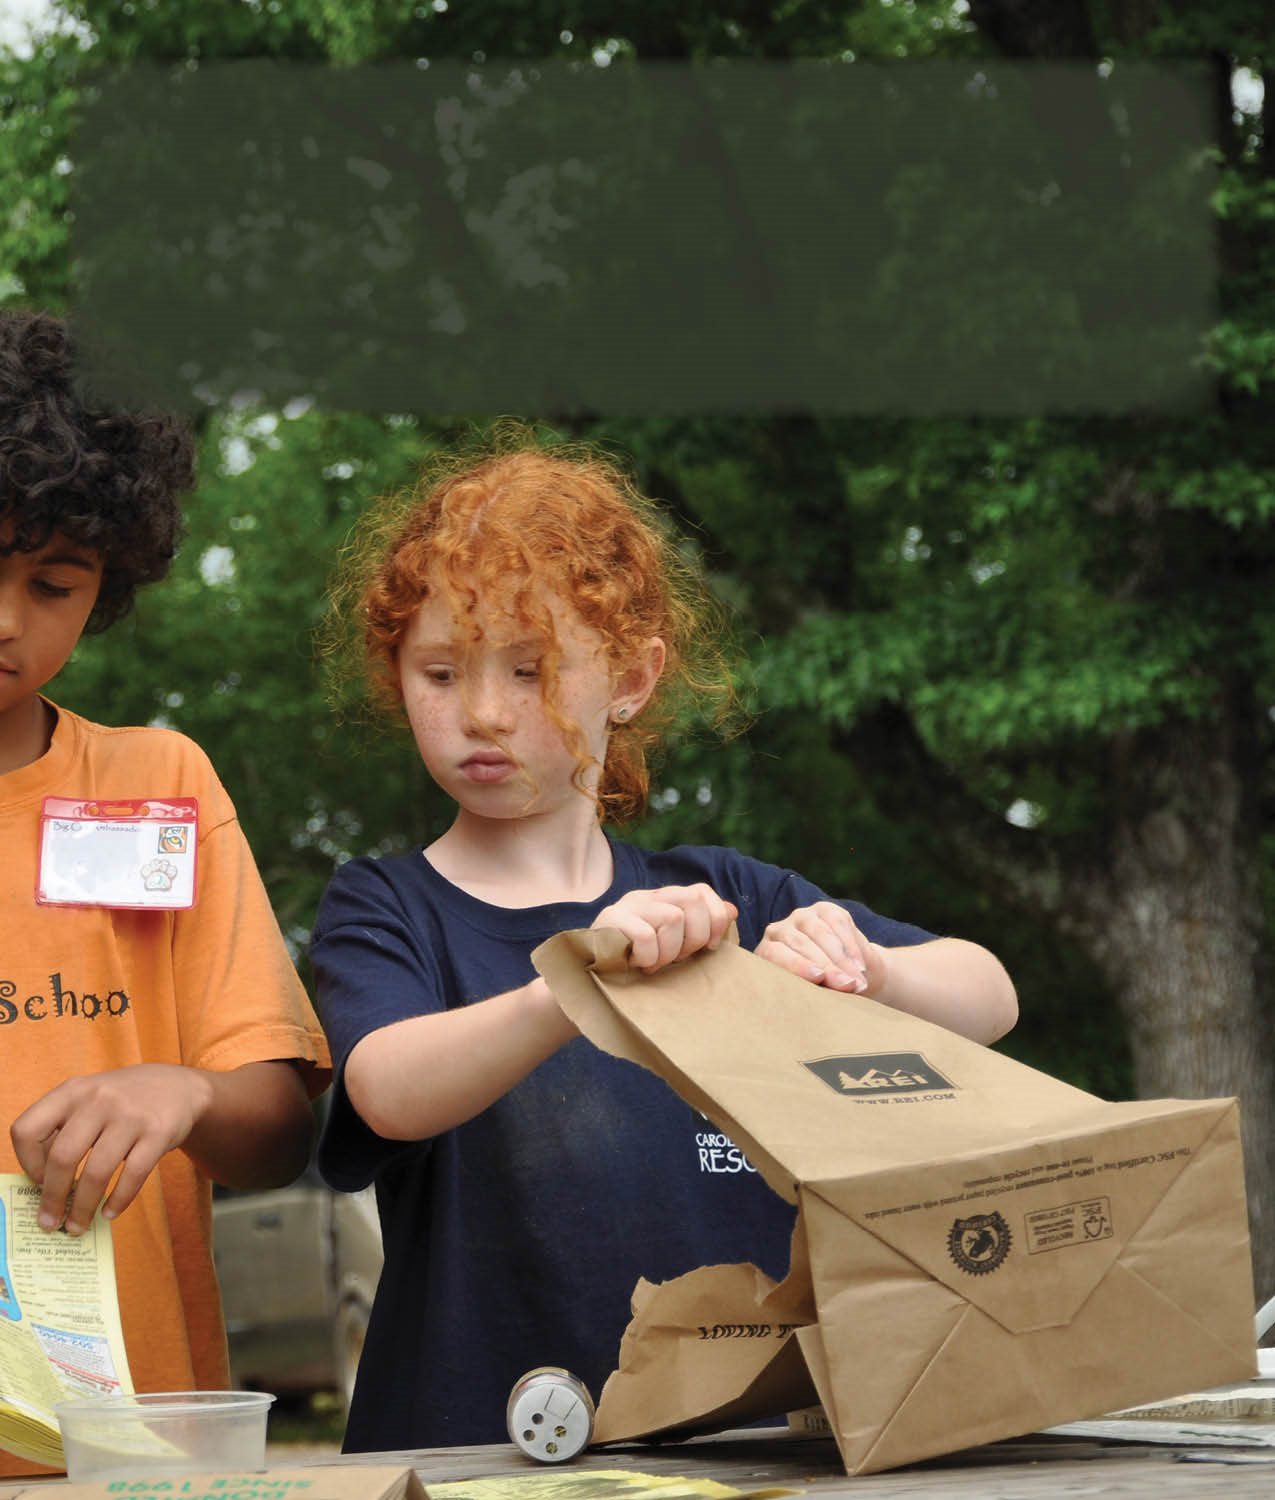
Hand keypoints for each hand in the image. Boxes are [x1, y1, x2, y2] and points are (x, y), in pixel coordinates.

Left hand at [10, 1064, 212, 1234]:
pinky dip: (118, 1201)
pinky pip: (132, 1176)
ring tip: (78, 1226)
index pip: (28, 1129)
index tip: (37, 1181)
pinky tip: (109, 1213)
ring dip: (83, 1208)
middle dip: (53, 1198)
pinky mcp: (158, 1132)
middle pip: (63, 1157)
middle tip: (50, 1222)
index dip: (27, 1162)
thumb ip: (63, 1130)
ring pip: (97, 1172)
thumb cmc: (122, 1102)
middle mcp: (99, 1099)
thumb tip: (41, 1185)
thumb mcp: (89, 1100)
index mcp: (72, 1091)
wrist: (179, 1087)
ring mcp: (131, 1115)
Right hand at [593, 884, 737, 972]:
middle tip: (678, 959)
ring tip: (654, 964)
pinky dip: (648, 956)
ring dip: (669, 951)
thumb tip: (732, 910)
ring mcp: (627, 906)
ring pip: (673, 917)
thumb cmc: (636, 967)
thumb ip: (701, 929)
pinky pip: (646, 936)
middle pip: (692, 900)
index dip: (715, 919)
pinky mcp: (609, 921)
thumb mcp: (674, 949)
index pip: (702, 891)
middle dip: (695, 937)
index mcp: (664, 900)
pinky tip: (637, 965)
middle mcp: (646, 897)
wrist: (588, 981)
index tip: (709, 947)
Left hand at [756, 901, 887, 994]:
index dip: (797, 965)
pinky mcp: (824, 910)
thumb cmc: (821, 990)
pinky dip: (851, 947)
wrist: (847, 976)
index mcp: (766, 953)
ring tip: (857, 981)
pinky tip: (860, 966)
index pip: (775, 954)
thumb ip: (810, 991)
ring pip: (820, 933)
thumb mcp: (812, 994)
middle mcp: (778, 930)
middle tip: (847, 985)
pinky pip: (838, 923)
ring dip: (842, 959)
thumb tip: (819, 1000)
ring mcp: (800, 917)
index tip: (819, 977)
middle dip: (828, 966)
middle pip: (801, 944)